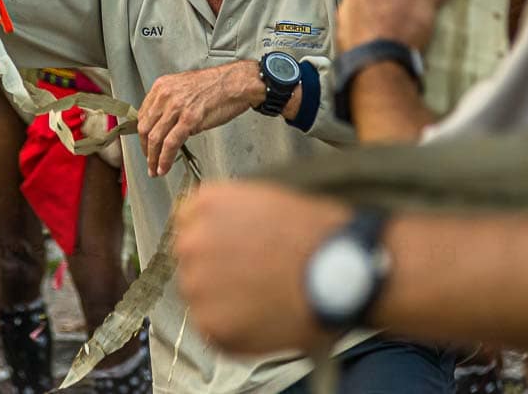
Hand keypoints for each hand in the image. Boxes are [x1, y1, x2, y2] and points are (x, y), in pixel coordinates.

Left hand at [136, 61, 260, 176]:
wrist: (235, 83)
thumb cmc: (215, 85)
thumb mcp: (184, 87)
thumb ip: (170, 103)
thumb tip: (165, 124)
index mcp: (162, 86)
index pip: (143, 114)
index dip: (142, 133)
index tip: (145, 144)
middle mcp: (166, 95)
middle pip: (145, 128)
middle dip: (145, 149)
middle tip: (148, 160)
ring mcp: (176, 107)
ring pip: (155, 138)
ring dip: (153, 158)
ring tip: (154, 169)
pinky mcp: (189, 119)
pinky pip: (171, 144)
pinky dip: (165, 159)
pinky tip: (164, 167)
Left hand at [174, 181, 351, 354]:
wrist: (339, 270)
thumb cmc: (316, 235)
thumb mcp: (267, 199)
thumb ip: (232, 213)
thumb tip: (223, 231)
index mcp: (207, 203)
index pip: (188, 221)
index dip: (212, 238)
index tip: (227, 249)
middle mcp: (193, 241)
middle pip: (191, 259)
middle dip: (216, 268)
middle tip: (252, 276)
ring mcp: (197, 284)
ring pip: (200, 295)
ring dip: (223, 298)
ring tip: (263, 297)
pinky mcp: (210, 324)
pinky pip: (213, 328)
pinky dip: (234, 328)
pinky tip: (264, 316)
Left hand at [336, 0, 456, 52]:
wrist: (378, 70)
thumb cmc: (398, 26)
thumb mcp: (423, 0)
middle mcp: (349, 1)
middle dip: (411, 2)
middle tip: (430, 12)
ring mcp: (346, 26)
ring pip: (380, 17)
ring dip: (398, 21)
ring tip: (418, 30)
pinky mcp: (350, 49)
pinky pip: (375, 36)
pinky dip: (388, 38)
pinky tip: (402, 45)